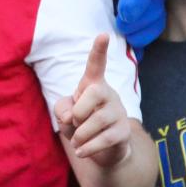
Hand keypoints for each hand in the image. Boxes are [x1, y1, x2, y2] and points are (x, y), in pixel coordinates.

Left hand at [55, 34, 132, 166]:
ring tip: (75, 141)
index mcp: (93, 85)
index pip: (96, 65)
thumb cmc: (80, 123)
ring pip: (98, 120)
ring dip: (80, 134)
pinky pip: (105, 139)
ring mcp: (119, 113)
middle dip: (79, 109)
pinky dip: (87, 147)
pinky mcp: (124, 132)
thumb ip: (62, 108)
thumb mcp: (64, 113)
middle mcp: (109, 95)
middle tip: (74, 121)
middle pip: (95, 92)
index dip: (99, 50)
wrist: (101, 149)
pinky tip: (81, 152)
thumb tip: (72, 116)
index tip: (103, 34)